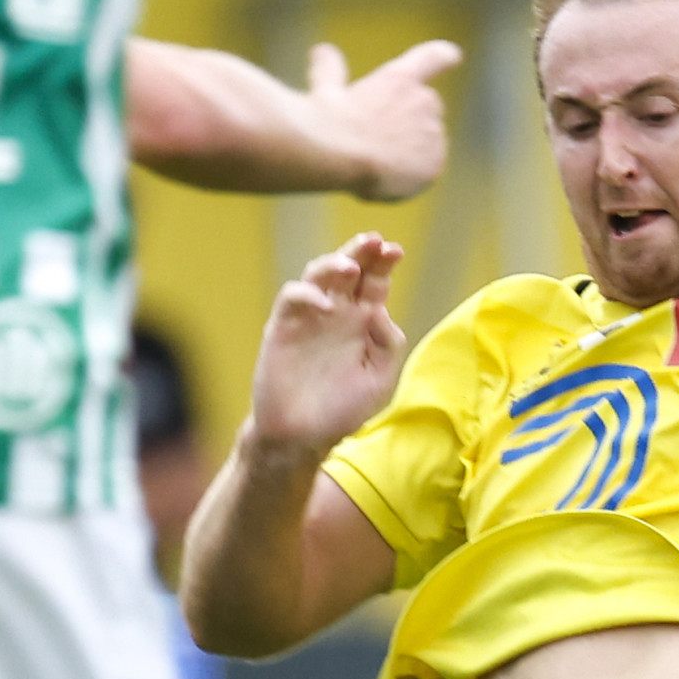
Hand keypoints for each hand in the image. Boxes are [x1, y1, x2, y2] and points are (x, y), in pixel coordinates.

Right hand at [249, 236, 406, 458]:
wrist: (303, 437)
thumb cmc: (342, 409)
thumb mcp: (380, 378)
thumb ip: (388, 343)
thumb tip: (379, 308)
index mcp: (362, 321)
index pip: (374, 281)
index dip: (383, 262)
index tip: (395, 250)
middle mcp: (336, 313)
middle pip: (348, 269)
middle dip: (361, 251)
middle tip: (374, 240)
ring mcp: (308, 318)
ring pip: (318, 274)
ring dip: (334, 263)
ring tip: (351, 267)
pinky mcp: (282, 327)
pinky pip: (292, 297)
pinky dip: (308, 294)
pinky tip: (326, 306)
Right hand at [304, 38, 459, 200]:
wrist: (337, 152)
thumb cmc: (328, 119)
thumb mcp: (325, 89)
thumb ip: (329, 69)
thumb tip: (322, 50)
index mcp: (400, 79)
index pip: (432, 58)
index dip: (445, 56)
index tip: (455, 55)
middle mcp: (423, 100)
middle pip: (427, 109)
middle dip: (410, 120)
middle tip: (376, 138)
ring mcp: (432, 133)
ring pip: (426, 143)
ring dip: (409, 150)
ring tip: (373, 162)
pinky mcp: (435, 164)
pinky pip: (424, 172)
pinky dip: (408, 177)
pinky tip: (383, 179)